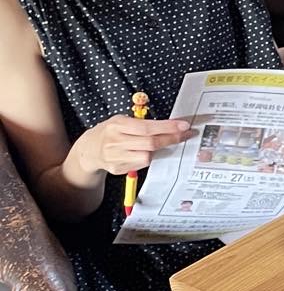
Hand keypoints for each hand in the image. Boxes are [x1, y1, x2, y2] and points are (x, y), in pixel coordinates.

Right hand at [72, 116, 191, 179]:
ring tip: (165, 143)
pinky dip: (148, 158)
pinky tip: (147, 152)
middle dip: (171, 139)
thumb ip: (142, 123)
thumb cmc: (111, 131)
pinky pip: (141, 164)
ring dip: (160, 150)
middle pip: (150, 143)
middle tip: (186, 135)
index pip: (147, 127)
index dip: (168, 127)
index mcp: (117, 125)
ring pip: (147, 156)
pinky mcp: (118, 169)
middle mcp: (115, 142)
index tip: (184, 126)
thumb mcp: (121, 120)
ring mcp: (115, 157)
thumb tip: (171, 125)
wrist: (89, 149)